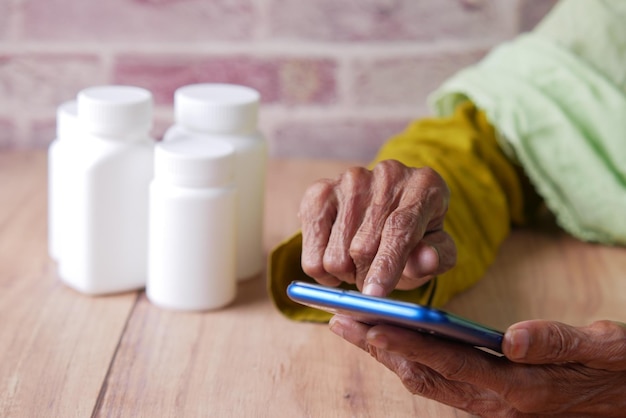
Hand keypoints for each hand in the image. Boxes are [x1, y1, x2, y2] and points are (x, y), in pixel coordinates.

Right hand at [298, 160, 455, 296]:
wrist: (389, 210)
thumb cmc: (417, 236)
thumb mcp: (437, 249)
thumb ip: (437, 258)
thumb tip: (426, 261)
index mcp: (425, 185)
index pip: (399, 228)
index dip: (386, 264)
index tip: (374, 295)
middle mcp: (387, 174)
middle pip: (363, 247)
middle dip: (366, 277)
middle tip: (374, 280)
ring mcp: (350, 179)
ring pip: (335, 255)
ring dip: (345, 274)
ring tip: (358, 265)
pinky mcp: (320, 191)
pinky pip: (310, 248)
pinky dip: (321, 269)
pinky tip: (336, 259)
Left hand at [329, 316, 625, 416]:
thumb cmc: (620, 372)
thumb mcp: (606, 351)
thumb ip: (559, 344)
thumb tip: (509, 338)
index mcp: (522, 391)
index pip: (452, 365)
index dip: (409, 345)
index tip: (370, 326)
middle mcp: (497, 404)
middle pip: (424, 375)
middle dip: (378, 348)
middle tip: (338, 320)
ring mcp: (491, 404)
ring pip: (425, 380)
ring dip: (386, 354)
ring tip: (352, 326)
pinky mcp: (490, 397)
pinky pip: (439, 380)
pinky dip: (409, 359)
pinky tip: (392, 340)